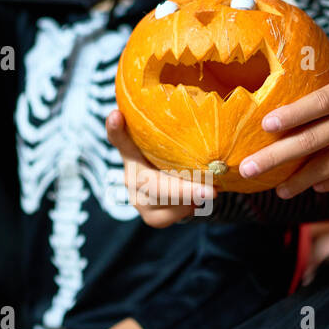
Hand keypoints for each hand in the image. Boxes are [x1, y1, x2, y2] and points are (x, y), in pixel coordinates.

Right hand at [105, 109, 215, 227]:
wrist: (176, 196)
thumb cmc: (174, 164)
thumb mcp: (170, 148)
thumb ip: (171, 134)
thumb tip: (191, 112)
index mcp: (133, 153)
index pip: (120, 139)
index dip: (116, 129)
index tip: (117, 115)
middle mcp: (131, 176)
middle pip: (154, 185)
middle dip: (184, 191)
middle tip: (212, 192)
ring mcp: (138, 199)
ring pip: (167, 205)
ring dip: (192, 200)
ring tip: (209, 192)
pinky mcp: (150, 216)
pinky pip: (173, 216)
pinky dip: (190, 209)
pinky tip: (197, 202)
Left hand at [238, 66, 328, 195]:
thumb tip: (316, 107)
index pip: (320, 100)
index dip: (292, 114)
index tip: (265, 124)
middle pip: (312, 138)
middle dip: (276, 156)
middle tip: (247, 168)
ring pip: (326, 164)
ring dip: (298, 179)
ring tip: (276, 189)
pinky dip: (328, 181)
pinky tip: (312, 186)